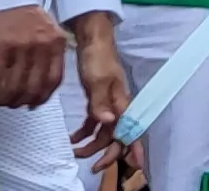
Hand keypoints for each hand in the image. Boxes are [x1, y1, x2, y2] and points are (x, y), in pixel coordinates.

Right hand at [0, 5, 67, 108]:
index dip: (42, 97)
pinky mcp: (1, 46)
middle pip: (33, 87)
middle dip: (19, 102)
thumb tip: (38, 84)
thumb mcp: (47, 31)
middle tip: (8, 105)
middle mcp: (42, 47)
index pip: (54, 80)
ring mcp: (22, 46)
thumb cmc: (25, 13)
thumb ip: (47, 54)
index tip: (32, 105)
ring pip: (12, 85)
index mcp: (57, 43)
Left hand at [67, 16, 129, 159]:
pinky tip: (73, 138)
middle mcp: (118, 107)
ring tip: (76, 153)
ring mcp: (108, 105)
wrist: (92, 40)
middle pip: (118, 137)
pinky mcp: (97, 102)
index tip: (135, 166)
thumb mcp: (97, 80)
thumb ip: (101, 103)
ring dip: (92, 146)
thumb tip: (108, 123)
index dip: (135, 148)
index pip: (132, 130)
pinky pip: (94, 124)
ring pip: (104, 134)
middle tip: (94, 168)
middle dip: (108, 155)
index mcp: (123, 103)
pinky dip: (84, 134)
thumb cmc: (98, 58)